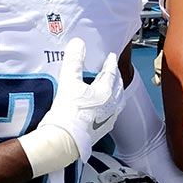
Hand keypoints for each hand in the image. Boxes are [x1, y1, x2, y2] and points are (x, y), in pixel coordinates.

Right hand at [37, 38, 123, 160]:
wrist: (64, 140)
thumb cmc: (67, 111)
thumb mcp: (69, 81)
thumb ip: (74, 61)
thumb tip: (78, 43)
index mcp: (106, 91)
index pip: (111, 72)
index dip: (110, 63)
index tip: (111, 57)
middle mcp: (111, 105)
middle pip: (118, 87)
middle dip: (116, 77)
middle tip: (113, 71)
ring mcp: (108, 119)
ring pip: (118, 102)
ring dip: (116, 92)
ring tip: (112, 88)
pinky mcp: (102, 130)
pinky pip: (111, 114)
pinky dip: (110, 107)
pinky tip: (104, 109)